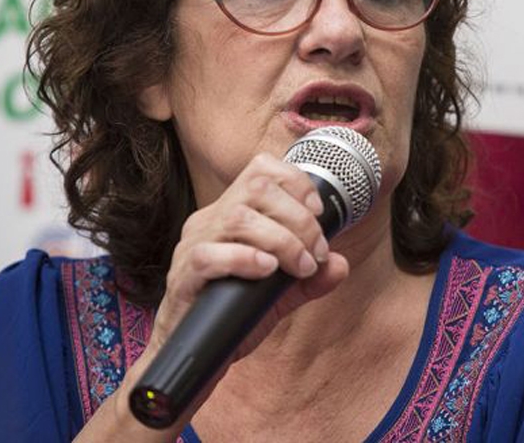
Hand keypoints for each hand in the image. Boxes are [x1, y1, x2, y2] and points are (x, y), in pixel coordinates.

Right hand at [77, 153, 348, 440]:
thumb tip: (340, 263)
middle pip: (255, 188)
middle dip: (298, 217)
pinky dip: (245, 259)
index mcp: (230, 214)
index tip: (318, 213)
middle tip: (315, 252)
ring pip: (236, 217)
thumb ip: (311, 278)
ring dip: (281, 239)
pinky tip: (267, 271)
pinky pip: (209, 256)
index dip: (295, 182)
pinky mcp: (183, 277)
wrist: (196, 354)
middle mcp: (210, 221)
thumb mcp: (281, 293)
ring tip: (300, 266)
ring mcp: (193, 246)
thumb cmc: (234, 314)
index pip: (260, 170)